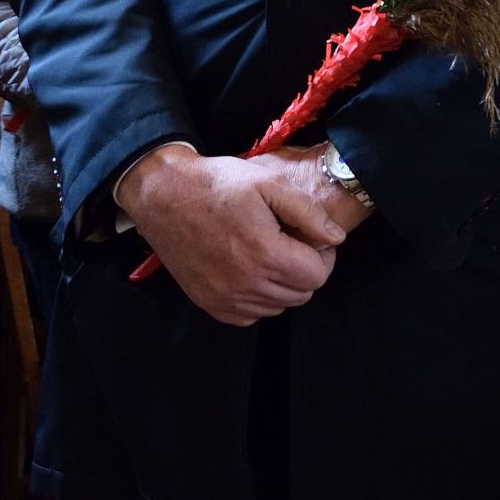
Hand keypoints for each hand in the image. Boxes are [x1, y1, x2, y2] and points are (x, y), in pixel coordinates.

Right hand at [115, 144, 356, 325]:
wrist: (164, 195)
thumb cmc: (218, 185)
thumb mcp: (270, 183)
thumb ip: (308, 213)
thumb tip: (336, 238)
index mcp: (265, 254)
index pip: (317, 276)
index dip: (322, 255)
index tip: (310, 237)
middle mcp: (245, 284)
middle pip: (300, 294)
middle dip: (305, 269)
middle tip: (291, 242)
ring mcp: (224, 297)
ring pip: (277, 306)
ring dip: (282, 284)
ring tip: (270, 253)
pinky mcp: (207, 302)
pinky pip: (249, 315)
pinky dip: (257, 299)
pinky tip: (251, 270)